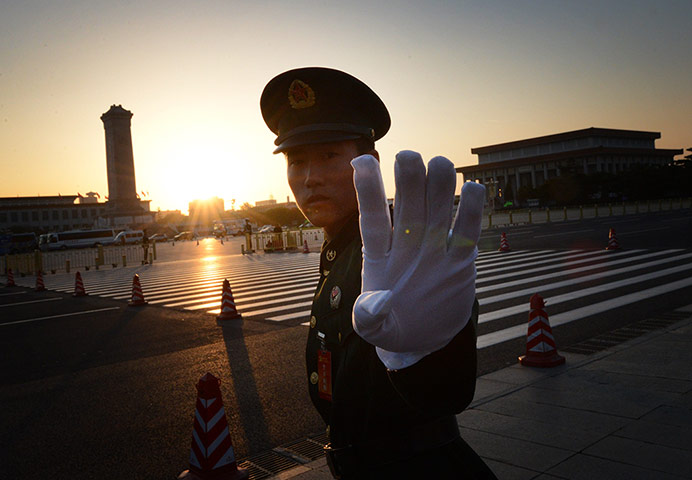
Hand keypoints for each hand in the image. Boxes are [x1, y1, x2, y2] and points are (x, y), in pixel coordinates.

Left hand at [351, 151, 484, 369]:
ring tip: (440, 163)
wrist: (422, 337)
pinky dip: (472, 210)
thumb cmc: (391, 327)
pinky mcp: (459, 260)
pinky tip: (472, 187)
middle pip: (408, 205)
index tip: (361, 161)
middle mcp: (407, 244)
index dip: (368, 190)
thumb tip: (376, 303)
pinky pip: (467, 230)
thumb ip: (368, 317)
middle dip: (408, 179)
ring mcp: (434, 249)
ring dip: (439, 185)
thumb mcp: (374, 330)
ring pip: (438, 209)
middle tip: (408, 157)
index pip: (373, 218)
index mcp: (379, 256)